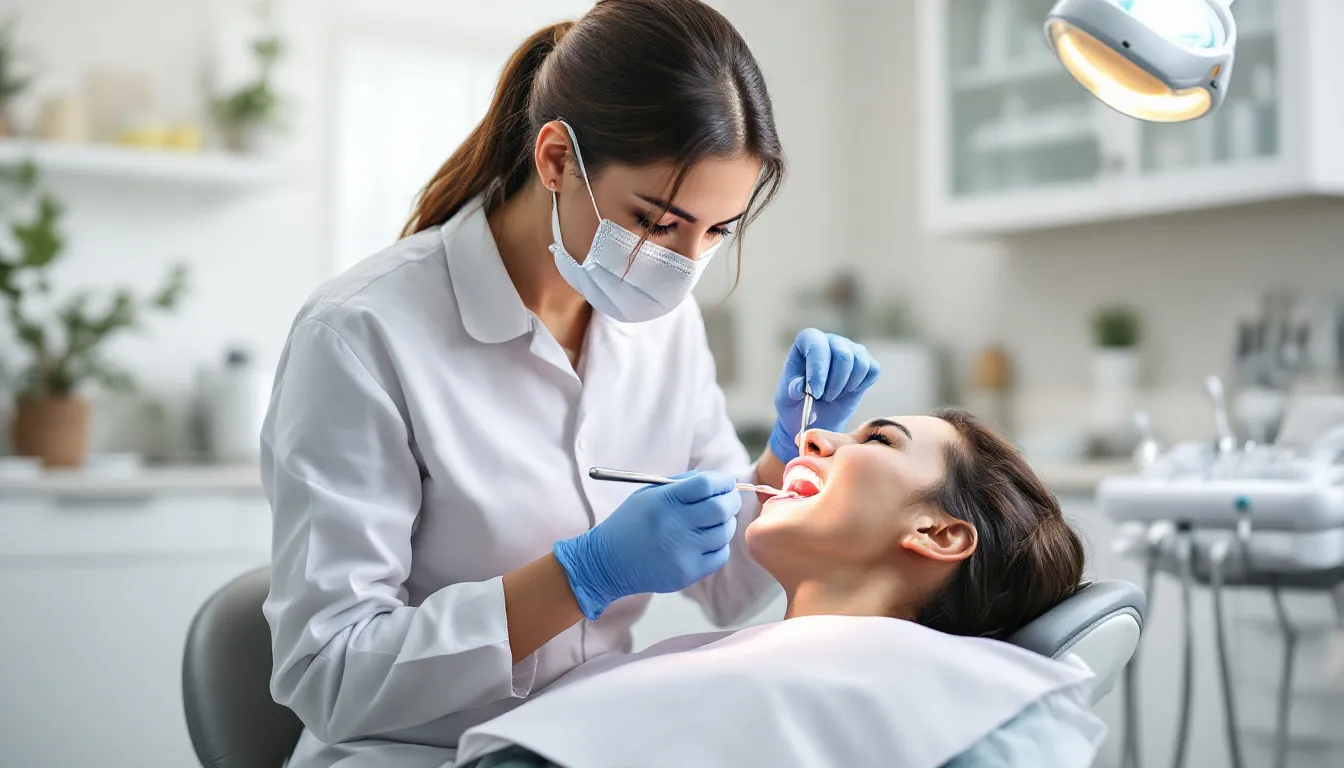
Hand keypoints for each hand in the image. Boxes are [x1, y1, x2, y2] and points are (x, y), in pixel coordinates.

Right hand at [552, 472, 740, 620]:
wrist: (607, 563)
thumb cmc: (630, 523)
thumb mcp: (647, 494)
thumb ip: (682, 483)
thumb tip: (718, 480)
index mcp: (663, 502)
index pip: (706, 485)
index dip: (723, 481)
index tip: (726, 482)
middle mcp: (673, 526)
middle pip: (720, 508)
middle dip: (731, 501)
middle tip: (729, 500)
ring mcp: (682, 552)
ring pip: (724, 532)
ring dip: (725, 523)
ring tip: (715, 521)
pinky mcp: (687, 573)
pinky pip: (720, 555)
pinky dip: (719, 545)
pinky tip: (707, 541)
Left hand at [768, 328, 880, 462]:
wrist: (814, 417)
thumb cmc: (797, 404)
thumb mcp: (787, 399)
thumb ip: (791, 390)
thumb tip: (799, 386)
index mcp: (807, 341)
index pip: (817, 344)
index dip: (818, 369)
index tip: (814, 393)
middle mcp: (830, 341)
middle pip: (843, 356)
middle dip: (834, 384)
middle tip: (823, 398)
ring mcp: (850, 350)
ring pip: (860, 362)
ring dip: (846, 386)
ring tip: (832, 396)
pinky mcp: (866, 363)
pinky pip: (872, 370)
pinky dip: (860, 386)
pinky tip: (846, 392)